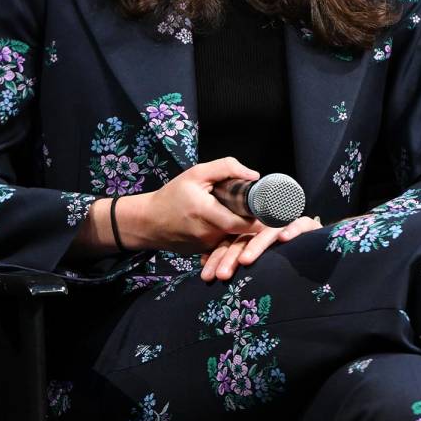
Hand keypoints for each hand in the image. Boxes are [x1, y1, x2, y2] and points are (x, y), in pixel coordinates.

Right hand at [108, 157, 265, 252]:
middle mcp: (209, 234)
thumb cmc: (172, 195)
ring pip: (236, 240)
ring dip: (245, 230)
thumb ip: (225, 168)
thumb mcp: (195, 174)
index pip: (245, 223)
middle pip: (244, 232)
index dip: (261, 217)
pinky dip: (232, 237)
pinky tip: (234, 228)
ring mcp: (207, 246)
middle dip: (257, 223)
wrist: (148, 222)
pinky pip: (225, 244)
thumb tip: (254, 175)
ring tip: (251, 217)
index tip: (272, 208)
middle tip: (267, 211)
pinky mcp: (205, 252)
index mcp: (207, 213)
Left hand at [200, 215, 322, 280]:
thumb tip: (204, 265)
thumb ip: (234, 260)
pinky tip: (285, 239)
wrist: (318, 252)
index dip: (217, 258)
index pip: (230, 243)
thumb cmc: (282, 261)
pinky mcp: (307, 224)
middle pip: (245, 238)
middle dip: (231, 257)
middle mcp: (264, 228)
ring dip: (256, 246)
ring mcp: (285, 224)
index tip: (206, 276)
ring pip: (267, 232)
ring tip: (245, 260)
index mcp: (249, 235)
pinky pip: (299, 223)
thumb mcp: (256, 264)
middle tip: (222, 275)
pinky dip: (292, 229)